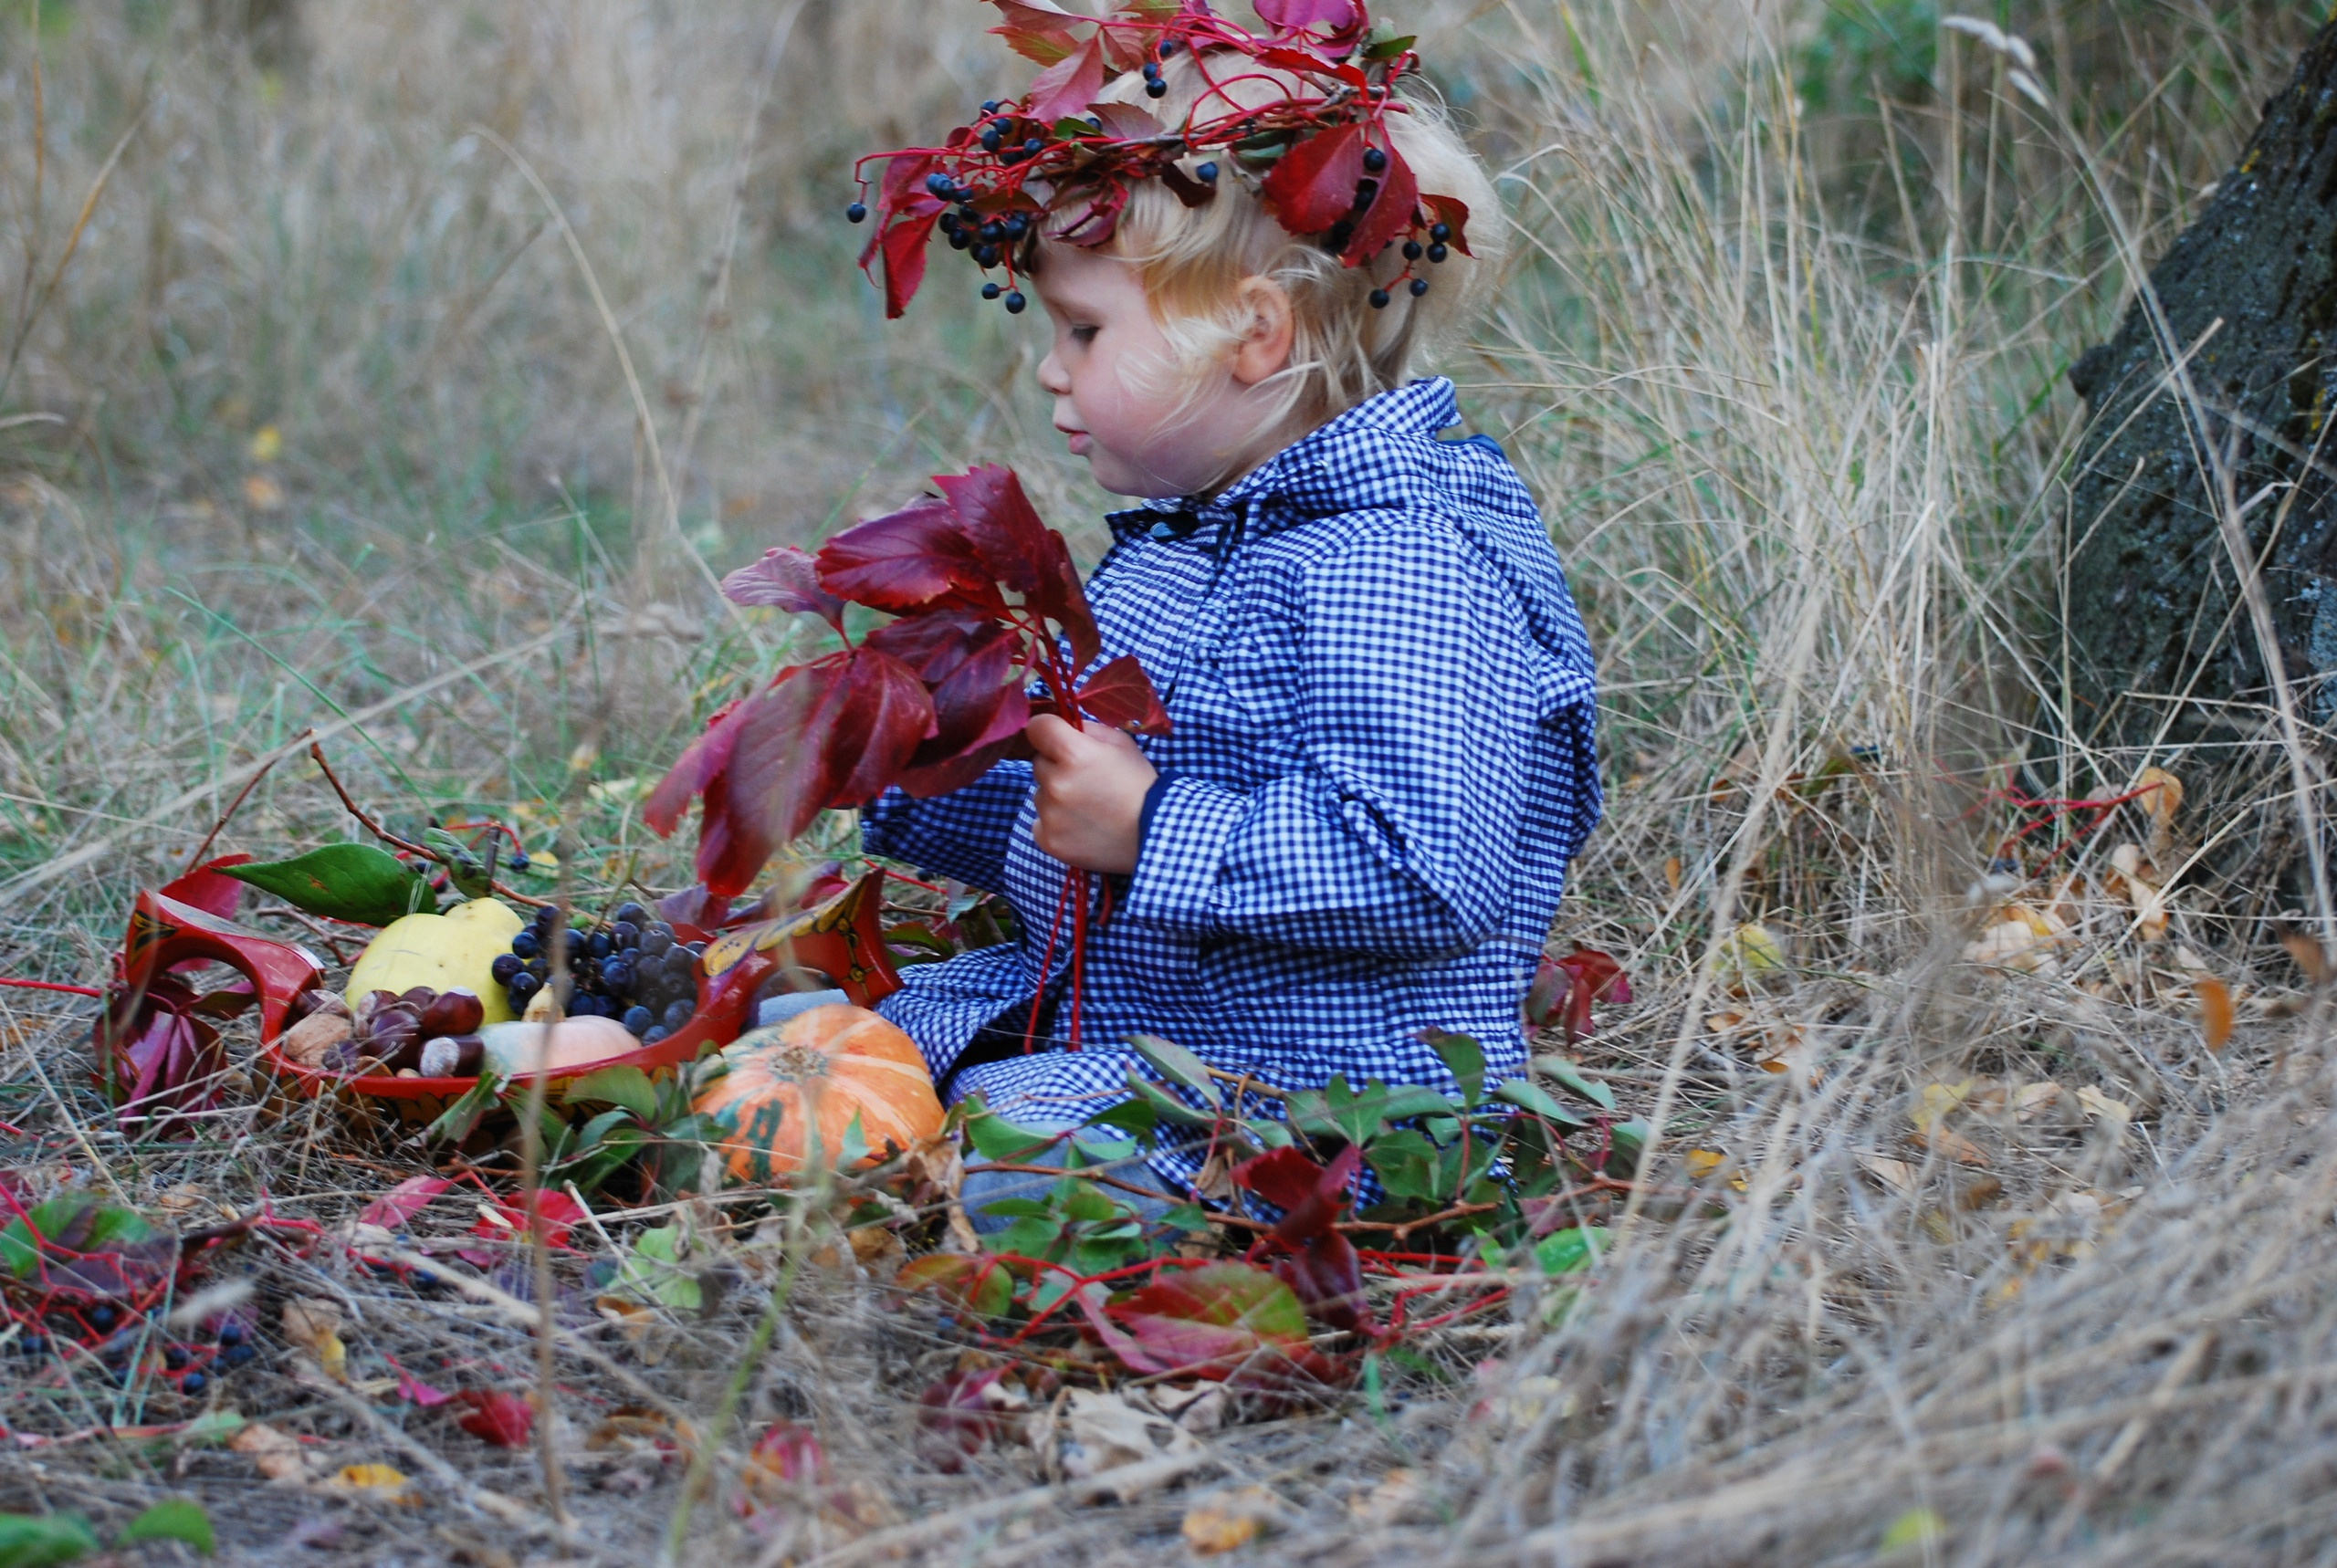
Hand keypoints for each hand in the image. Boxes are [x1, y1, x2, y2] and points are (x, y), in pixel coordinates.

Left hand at [1027, 713, 1157, 873]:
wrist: (1154, 833)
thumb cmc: (1138, 784)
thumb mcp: (1120, 743)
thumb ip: (1086, 729)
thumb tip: (1061, 727)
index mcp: (1074, 753)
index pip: (1036, 727)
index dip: (1047, 730)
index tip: (1056, 738)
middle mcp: (1057, 783)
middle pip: (1039, 763)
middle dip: (1056, 766)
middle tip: (1086, 780)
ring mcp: (1050, 815)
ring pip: (1040, 794)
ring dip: (1056, 796)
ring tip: (1088, 807)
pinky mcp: (1048, 840)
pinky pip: (1040, 822)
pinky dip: (1055, 823)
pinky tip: (1081, 825)